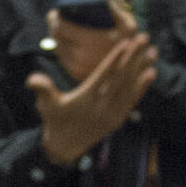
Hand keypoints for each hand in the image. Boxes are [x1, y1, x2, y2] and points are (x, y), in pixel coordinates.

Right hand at [25, 33, 155, 164]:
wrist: (64, 148)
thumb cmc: (54, 120)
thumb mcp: (45, 105)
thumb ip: (42, 90)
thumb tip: (32, 79)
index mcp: (85, 98)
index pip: (104, 75)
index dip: (115, 58)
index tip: (126, 42)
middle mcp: (102, 106)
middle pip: (121, 77)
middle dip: (134, 57)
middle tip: (145, 38)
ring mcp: (112, 113)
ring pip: (130, 87)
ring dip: (142, 68)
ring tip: (153, 51)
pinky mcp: (118, 118)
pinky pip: (132, 100)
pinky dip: (142, 87)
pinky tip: (151, 73)